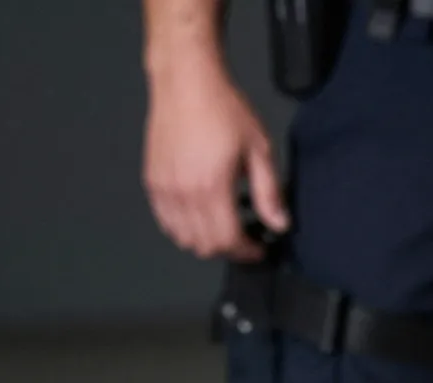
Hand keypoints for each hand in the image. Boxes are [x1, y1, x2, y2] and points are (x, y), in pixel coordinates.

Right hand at [143, 53, 288, 259]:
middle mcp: (184, 191)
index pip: (227, 240)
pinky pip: (166, 221)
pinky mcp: (153, 181)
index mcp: (211, 186)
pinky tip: (200, 215)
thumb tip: (279, 223)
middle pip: (204, 245)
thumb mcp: (258, 149)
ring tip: (222, 227)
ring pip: (182, 238)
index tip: (258, 248)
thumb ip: (268, 192)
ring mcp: (165, 188)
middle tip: (244, 238)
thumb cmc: (220, 107)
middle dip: (228, 249)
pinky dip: (183, 228)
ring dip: (204, 241)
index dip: (246, 252)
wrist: (186, 81)